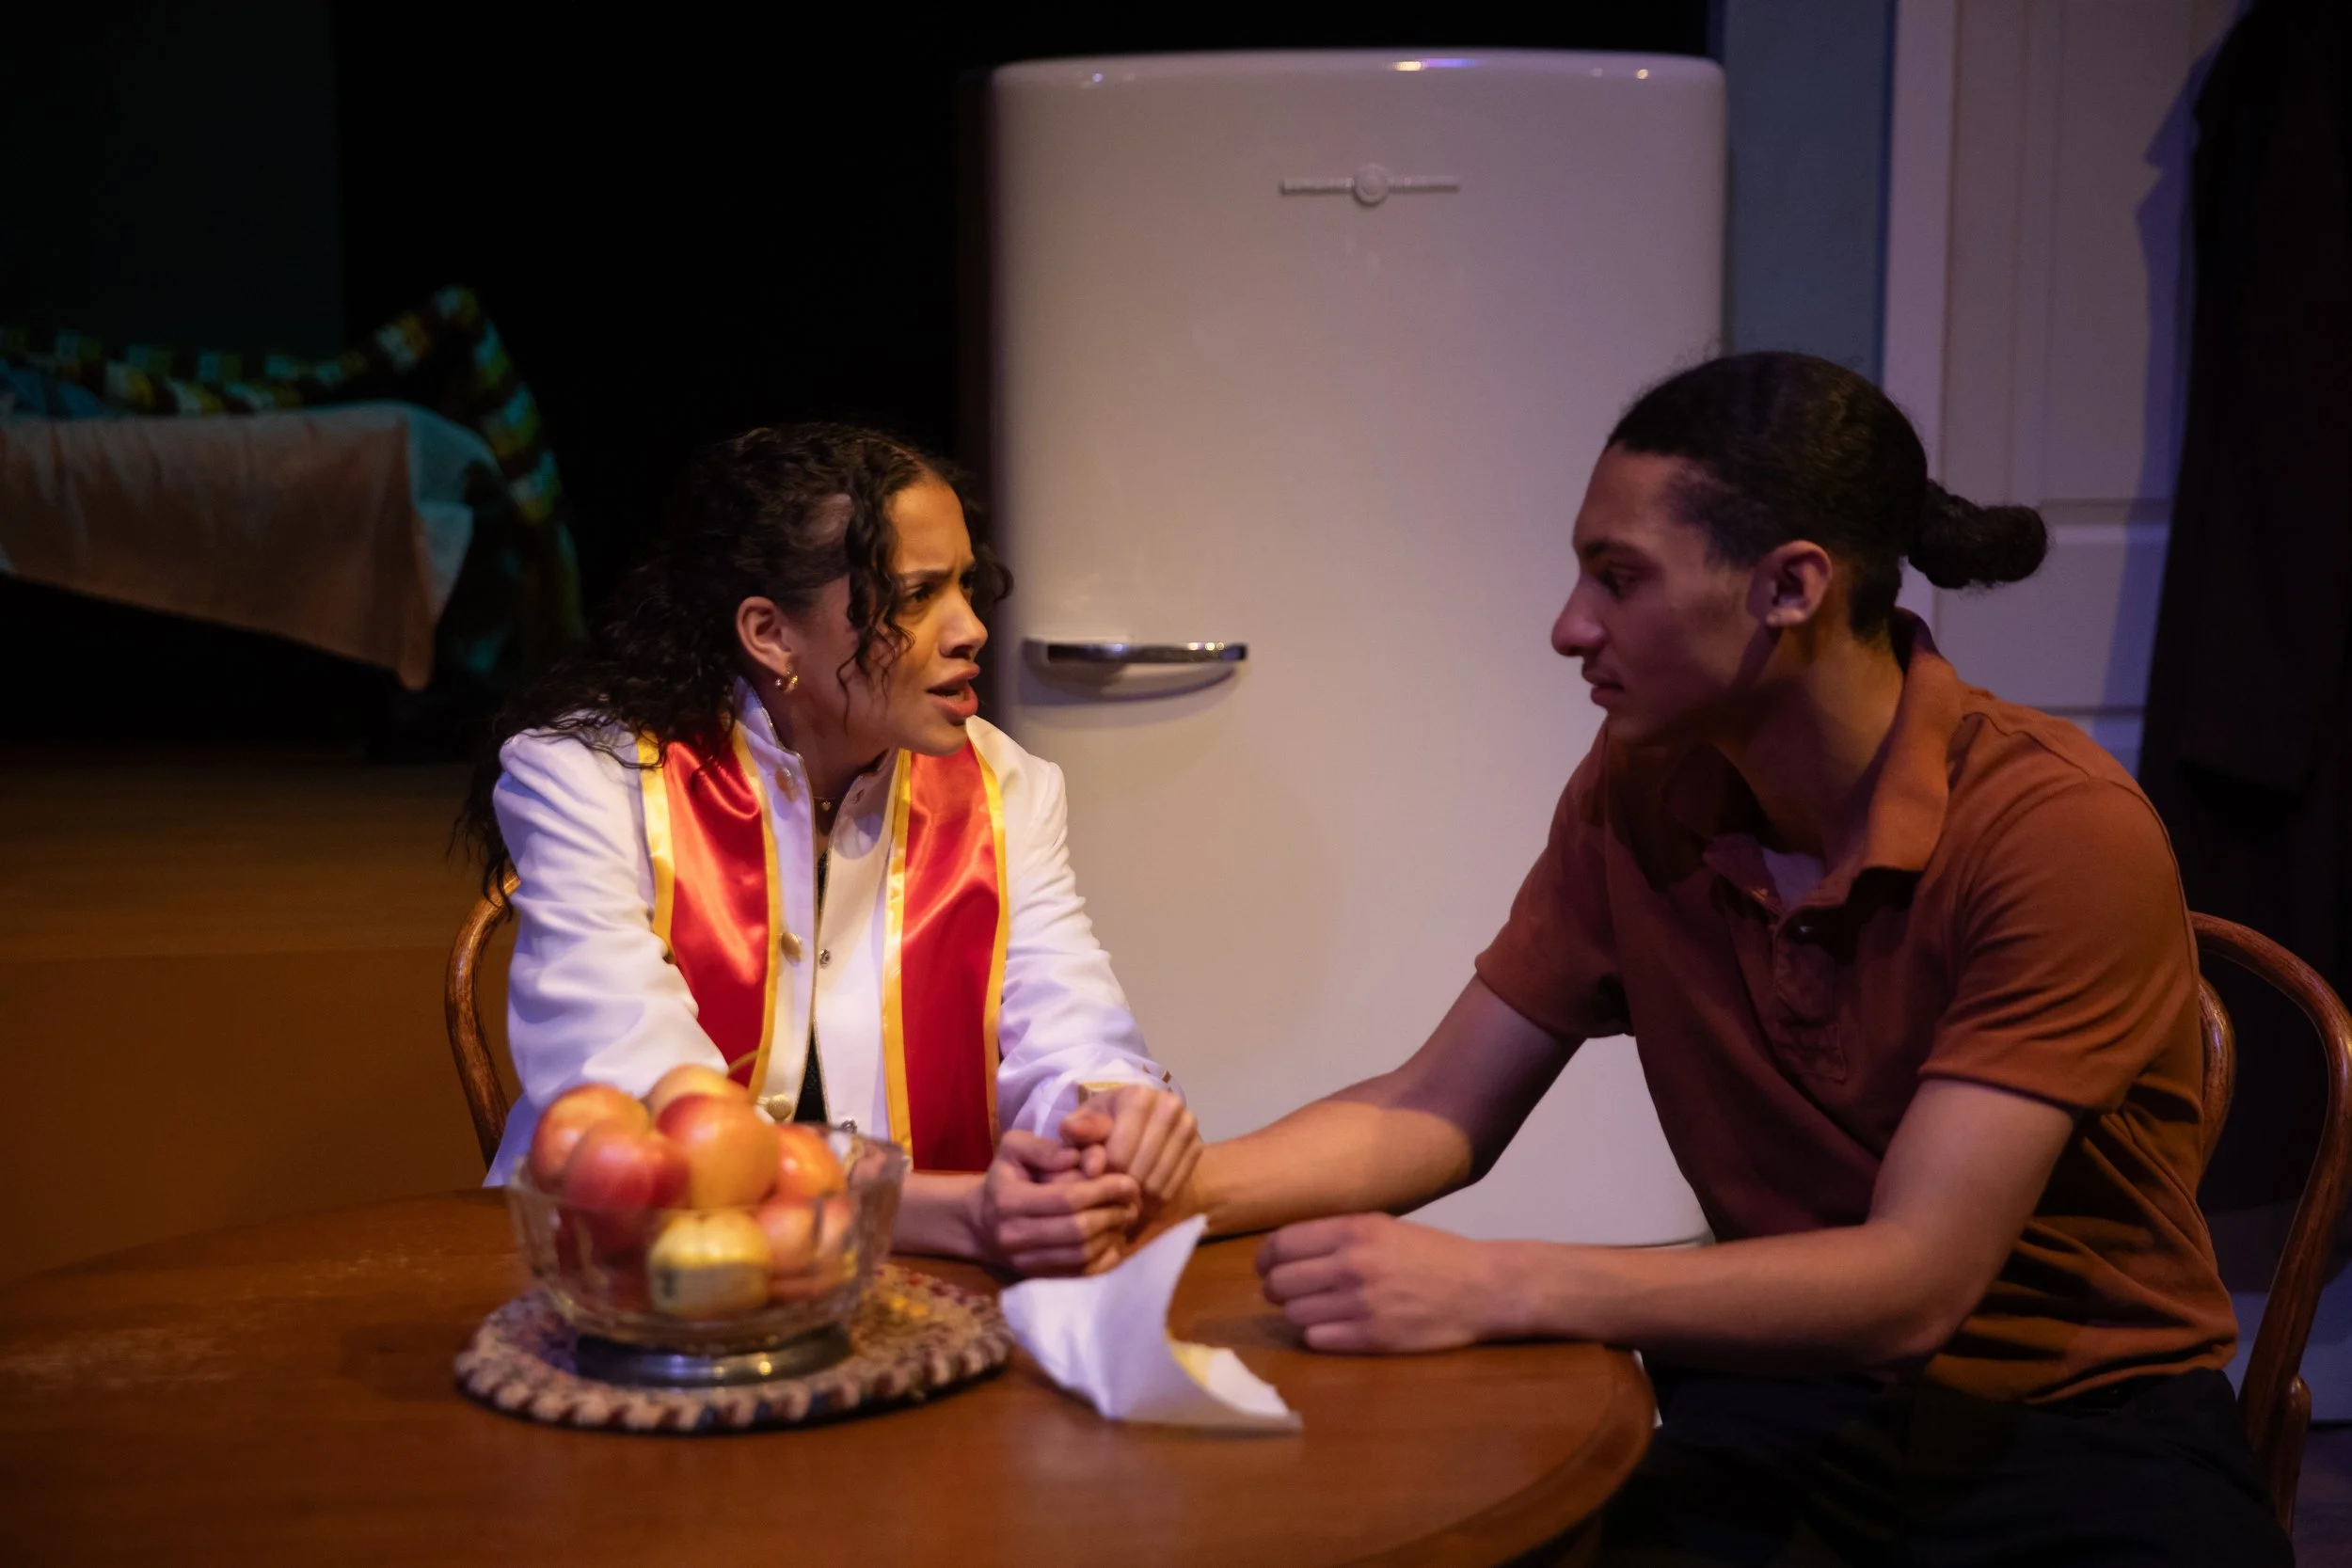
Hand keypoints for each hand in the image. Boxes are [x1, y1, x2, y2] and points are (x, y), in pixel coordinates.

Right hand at [971, 1129, 1140, 1275]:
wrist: (981, 1222)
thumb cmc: (1005, 1177)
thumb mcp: (1014, 1148)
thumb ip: (1044, 1147)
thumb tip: (1076, 1157)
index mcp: (1008, 1200)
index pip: (1066, 1199)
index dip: (1102, 1190)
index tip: (1128, 1181)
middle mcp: (1014, 1236)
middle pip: (1077, 1230)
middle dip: (1112, 1213)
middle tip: (1133, 1200)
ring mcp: (1025, 1262)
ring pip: (1081, 1254)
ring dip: (1112, 1235)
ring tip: (1127, 1215)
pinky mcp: (1038, 1278)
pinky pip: (1080, 1273)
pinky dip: (1105, 1258)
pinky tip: (1115, 1238)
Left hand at [1057, 1085, 1201, 1215]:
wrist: (1133, 1128)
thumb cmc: (1100, 1127)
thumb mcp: (1081, 1128)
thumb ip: (1080, 1140)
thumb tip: (1092, 1166)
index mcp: (1138, 1095)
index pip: (1122, 1148)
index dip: (1106, 1170)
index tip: (1097, 1180)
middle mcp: (1170, 1104)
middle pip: (1143, 1166)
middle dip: (1122, 1185)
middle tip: (1109, 1195)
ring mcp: (1188, 1124)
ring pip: (1160, 1180)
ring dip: (1138, 1197)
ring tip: (1121, 1200)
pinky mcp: (1198, 1145)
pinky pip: (1175, 1186)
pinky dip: (1154, 1199)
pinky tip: (1140, 1199)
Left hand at [1256, 1213, 1514, 1352]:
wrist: (1480, 1288)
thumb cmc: (1431, 1253)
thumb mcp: (1383, 1226)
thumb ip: (1336, 1234)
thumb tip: (1284, 1248)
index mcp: (1353, 1231)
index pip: (1281, 1244)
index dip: (1266, 1257)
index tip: (1265, 1266)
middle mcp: (1351, 1266)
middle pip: (1280, 1282)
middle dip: (1275, 1288)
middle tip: (1285, 1291)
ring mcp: (1360, 1305)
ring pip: (1295, 1315)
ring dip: (1298, 1313)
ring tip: (1316, 1309)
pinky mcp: (1371, 1339)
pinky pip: (1317, 1340)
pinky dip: (1318, 1335)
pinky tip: (1334, 1327)